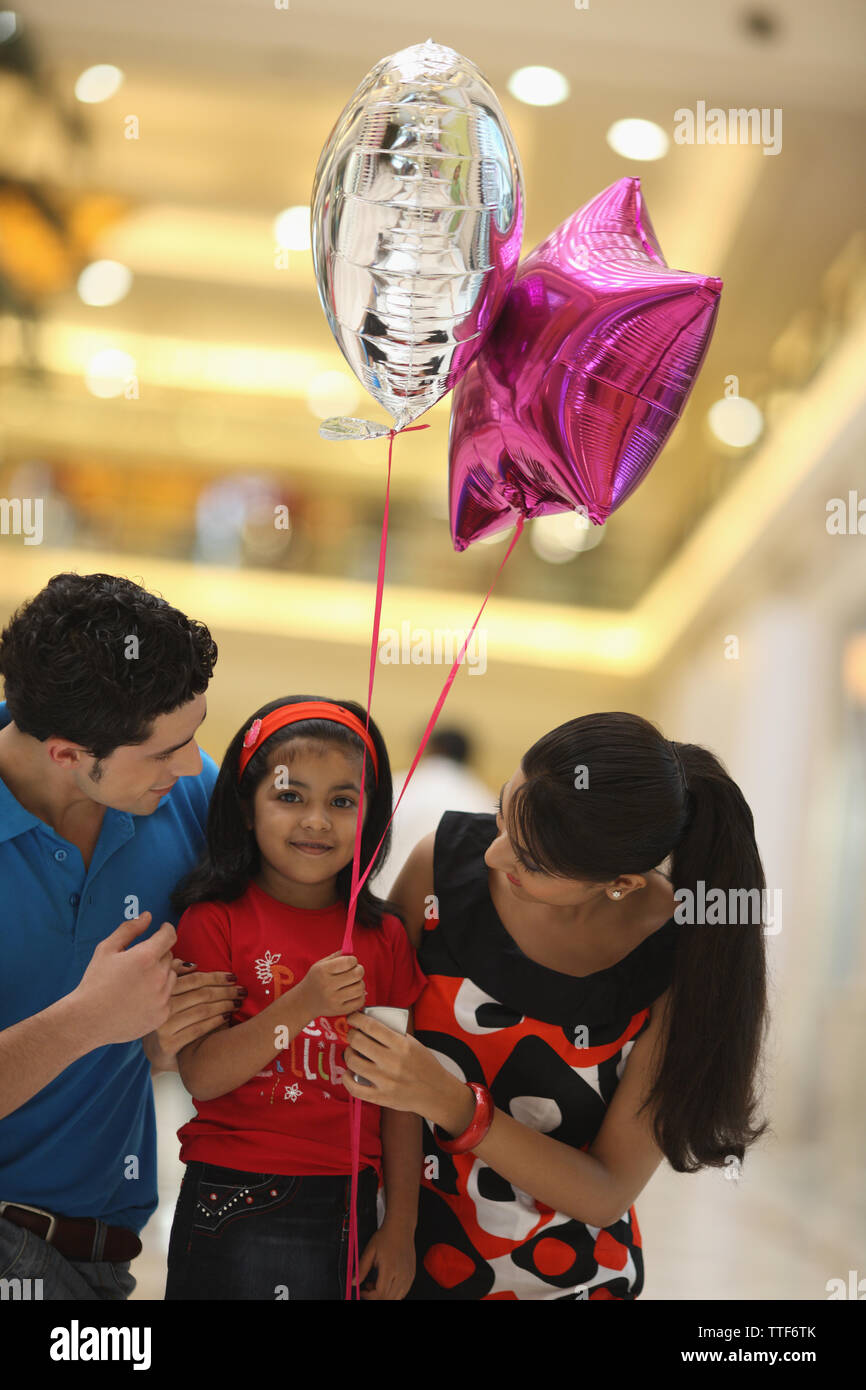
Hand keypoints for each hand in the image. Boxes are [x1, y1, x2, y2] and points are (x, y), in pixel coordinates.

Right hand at [74, 913, 175, 1047]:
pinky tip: (140, 998)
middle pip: (169, 956)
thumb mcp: (106, 949)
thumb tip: (147, 916)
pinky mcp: (162, 1014)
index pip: (169, 935)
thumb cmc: (95, 982)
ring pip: (171, 976)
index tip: (161, 931)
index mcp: (146, 957)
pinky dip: (158, 995)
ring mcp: (162, 997)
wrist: (88, 1019)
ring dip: (160, 974)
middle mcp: (159, 976)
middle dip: (157, 955)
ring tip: (137, 982)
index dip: (165, 930)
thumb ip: (129, 929)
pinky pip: (168, 997)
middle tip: (138, 963)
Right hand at [145, 962, 246, 1070]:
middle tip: (242, 991)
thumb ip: (177, 973)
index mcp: (163, 990)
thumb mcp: (169, 992)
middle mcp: (162, 1007)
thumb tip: (194, 966)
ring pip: (202, 1011)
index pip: (195, 979)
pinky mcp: (168, 1044)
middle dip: (226, 991)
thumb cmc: (169, 1014)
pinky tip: (227, 1017)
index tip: (234, 977)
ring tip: (238, 1003)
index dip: (216, 977)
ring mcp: (164, 1026)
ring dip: (224, 1005)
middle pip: (202, 995)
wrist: (157, 1049)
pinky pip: (198, 1029)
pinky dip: (215, 1022)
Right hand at [294, 951, 365, 1023]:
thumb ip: (337, 956)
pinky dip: (360, 996)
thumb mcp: (320, 964)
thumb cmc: (315, 980)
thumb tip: (352, 951)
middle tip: (354, 972)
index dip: (353, 960)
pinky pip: (360, 1001)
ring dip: (359, 983)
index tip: (350, 963)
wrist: (304, 1002)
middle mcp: (328, 986)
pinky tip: (352, 993)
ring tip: (352, 983)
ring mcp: (334, 1000)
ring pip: (360, 988)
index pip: (349, 962)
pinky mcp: (339, 1010)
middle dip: (359, 970)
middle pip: (357, 974)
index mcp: (323, 971)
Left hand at [341, 1013, 474, 1132]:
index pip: (371, 1026)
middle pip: (358, 1042)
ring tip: (352, 1052)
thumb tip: (367, 1025)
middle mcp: (392, 1062)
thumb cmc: (424, 1065)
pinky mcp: (381, 1097)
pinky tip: (349, 1072)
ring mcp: (385, 1081)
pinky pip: (354, 1088)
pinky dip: (347, 1078)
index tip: (352, 1017)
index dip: (356, 1019)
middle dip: (350, 1035)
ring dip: (348, 1054)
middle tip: (352, 1035)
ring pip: (353, 1062)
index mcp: (402, 1045)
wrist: (436, 1092)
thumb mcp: (414, 1044)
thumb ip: (393, 1035)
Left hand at [357, 1223, 415, 1299]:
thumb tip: (353, 1281)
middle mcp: (402, 1274)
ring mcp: (409, 1276)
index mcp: (390, 1268)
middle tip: (368, 1288)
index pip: (380, 1294)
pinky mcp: (412, 1275)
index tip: (362, 1290)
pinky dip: (394, 1292)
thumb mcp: (370, 1251)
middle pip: (388, 1298)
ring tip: (377, 1283)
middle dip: (375, 1297)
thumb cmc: (387, 1236)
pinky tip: (386, 1282)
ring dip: (385, 1296)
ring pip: (397, 1298)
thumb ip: (361, 1268)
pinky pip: (403, 1292)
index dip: (369, 1295)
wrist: (401, 1227)